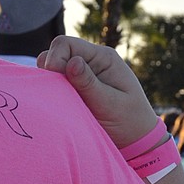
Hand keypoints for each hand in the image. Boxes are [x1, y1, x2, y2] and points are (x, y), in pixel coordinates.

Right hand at [37, 35, 158, 149]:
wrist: (135, 139)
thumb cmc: (128, 120)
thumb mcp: (110, 103)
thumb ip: (89, 83)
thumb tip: (72, 62)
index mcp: (102, 57)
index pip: (65, 45)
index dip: (54, 59)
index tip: (53, 82)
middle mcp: (90, 61)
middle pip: (55, 53)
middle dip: (49, 71)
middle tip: (55, 94)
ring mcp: (81, 74)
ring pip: (51, 69)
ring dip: (49, 83)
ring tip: (58, 101)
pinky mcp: (75, 88)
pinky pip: (55, 84)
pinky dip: (51, 92)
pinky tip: (57, 105)